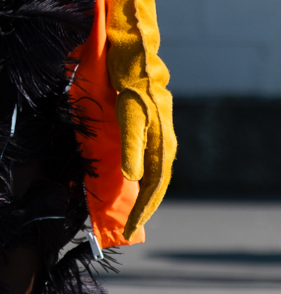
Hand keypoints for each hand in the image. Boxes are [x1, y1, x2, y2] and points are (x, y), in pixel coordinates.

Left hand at [117, 85, 171, 240]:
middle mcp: (164, 147)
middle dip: (143, 210)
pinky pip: (150, 166)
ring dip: (144, 197)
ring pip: (154, 178)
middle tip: (129, 230)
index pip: (153, 189)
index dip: (142, 211)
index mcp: (161, 147)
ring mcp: (160, 141)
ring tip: (133, 215)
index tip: (130, 230)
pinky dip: (142, 181)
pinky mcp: (153, 134)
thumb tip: (133, 178)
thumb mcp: (128, 118)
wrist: (138, 63)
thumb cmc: (132, 90)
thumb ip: (131, 148)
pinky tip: (135, 185)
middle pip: (156, 187)